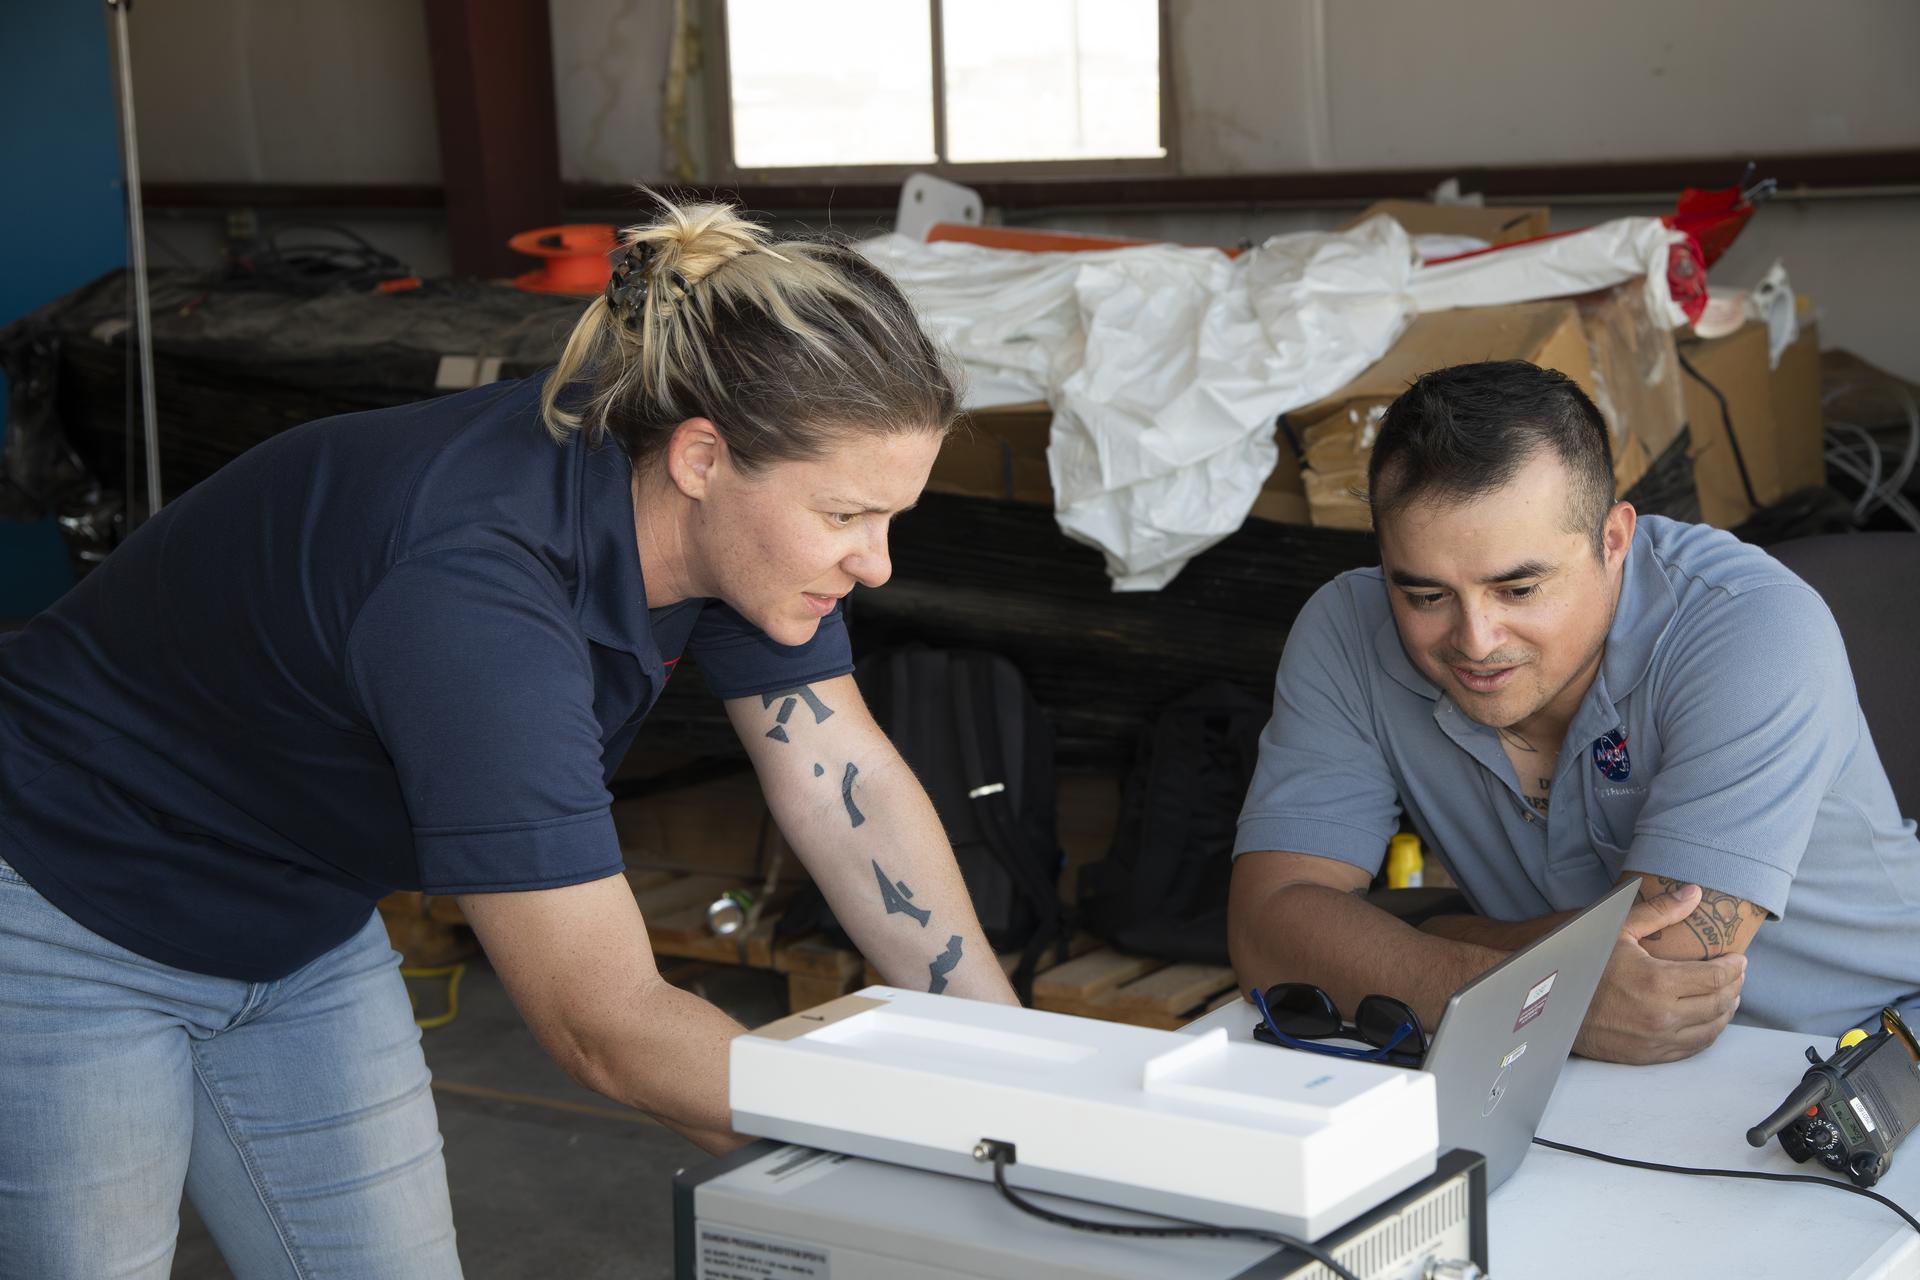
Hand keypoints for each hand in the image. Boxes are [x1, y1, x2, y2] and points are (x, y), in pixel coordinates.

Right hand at [1573, 883, 1745, 1064]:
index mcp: (1657, 982)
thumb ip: (1659, 912)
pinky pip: (1694, 1047)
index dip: (1734, 967)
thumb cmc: (1585, 965)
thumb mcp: (1618, 931)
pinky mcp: (1650, 1055)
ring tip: (1729, 995)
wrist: (1553, 1006)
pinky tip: (1710, 1019)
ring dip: (1727, 1010)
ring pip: (1712, 1028)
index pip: (1715, 977)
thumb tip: (1693, 893)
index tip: (1739, 958)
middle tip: (1737, 973)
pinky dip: (1709, 1032)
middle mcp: (1662, 1015)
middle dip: (1735, 986)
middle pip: (1719, 1003)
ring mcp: (1657, 1039)